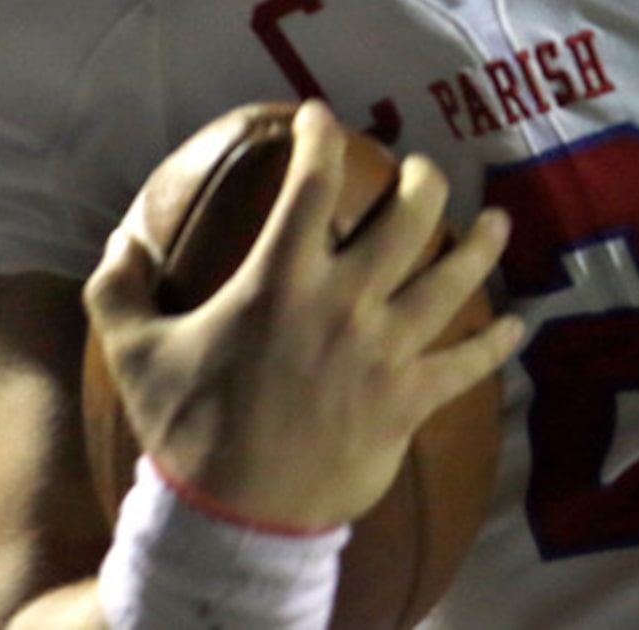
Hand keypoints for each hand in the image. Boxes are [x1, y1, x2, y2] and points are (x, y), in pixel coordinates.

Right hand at [83, 99, 523, 530]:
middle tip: (422, 171)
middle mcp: (344, 302)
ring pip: (454, 278)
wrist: (235, 521)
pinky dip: (498, 344)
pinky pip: (469, 364)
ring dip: (482, 245)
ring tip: (498, 221)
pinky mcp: (412, 398)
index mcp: (281, 280)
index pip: (312, 183)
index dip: (320, 137)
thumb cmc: (188, 433)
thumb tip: (119, 240)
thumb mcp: (136, 357)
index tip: (321, 117)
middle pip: (409, 216)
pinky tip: (518, 327)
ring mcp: (387, 350)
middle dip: (424, 180)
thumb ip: (119, 291)